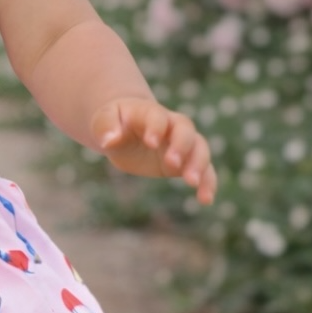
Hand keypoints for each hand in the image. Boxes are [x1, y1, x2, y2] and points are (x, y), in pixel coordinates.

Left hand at [90, 97, 216, 204]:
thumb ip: (105, 127)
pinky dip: (208, 183)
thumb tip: (109, 140)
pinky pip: (204, 170)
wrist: (125, 129)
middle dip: (182, 146)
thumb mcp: (103, 120)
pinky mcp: (186, 162)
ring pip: (200, 148)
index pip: (158, 116)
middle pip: (185, 130)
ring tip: (193, 183)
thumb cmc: (114, 122)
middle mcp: (172, 125)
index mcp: (150, 112)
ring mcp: (182, 143)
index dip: (156, 128)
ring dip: (199, 165)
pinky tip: (206, 200)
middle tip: (173, 165)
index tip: (150, 143)